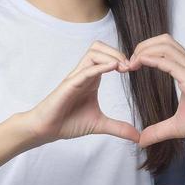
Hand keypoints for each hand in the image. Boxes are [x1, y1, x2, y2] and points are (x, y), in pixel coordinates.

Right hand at [22, 41, 139, 144]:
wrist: (47, 130)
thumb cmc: (68, 123)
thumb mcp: (100, 124)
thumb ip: (119, 128)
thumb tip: (138, 137)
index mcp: (92, 79)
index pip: (107, 56)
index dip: (122, 58)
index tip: (135, 70)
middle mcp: (84, 74)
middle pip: (99, 47)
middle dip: (117, 52)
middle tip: (130, 67)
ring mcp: (76, 77)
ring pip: (93, 52)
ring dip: (110, 56)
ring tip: (123, 68)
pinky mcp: (69, 85)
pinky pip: (86, 70)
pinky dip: (100, 66)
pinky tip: (114, 68)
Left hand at [128, 34, 184, 146]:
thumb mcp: (179, 127)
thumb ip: (159, 131)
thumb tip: (142, 140)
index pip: (165, 48)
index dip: (146, 51)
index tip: (131, 66)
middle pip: (163, 40)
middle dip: (142, 46)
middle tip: (129, 63)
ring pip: (165, 46)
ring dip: (144, 50)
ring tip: (131, 64)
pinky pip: (170, 62)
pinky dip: (151, 59)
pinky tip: (139, 64)